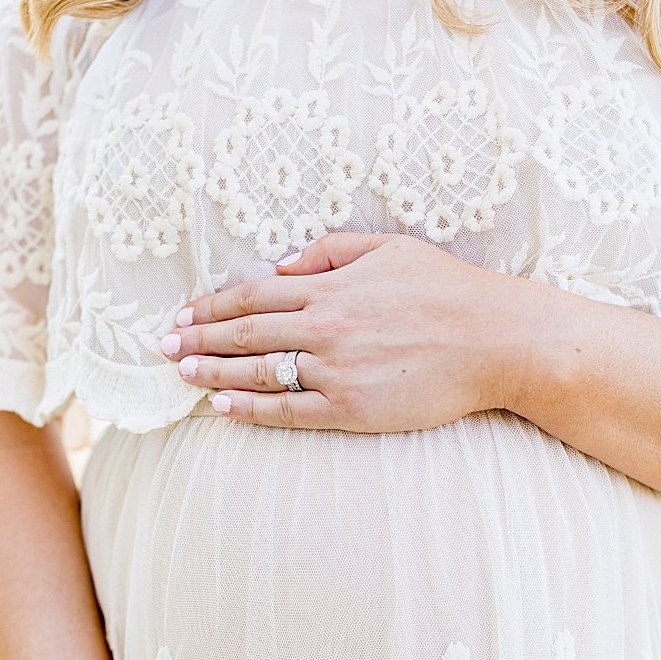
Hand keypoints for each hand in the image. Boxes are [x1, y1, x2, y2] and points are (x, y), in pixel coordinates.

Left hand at [159, 231, 543, 431]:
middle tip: (164, 348)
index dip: (211, 307)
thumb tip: (278, 263)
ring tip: (183, 375)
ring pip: (258, 372)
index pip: (253, 294)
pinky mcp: (351, 409)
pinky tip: (223, 409)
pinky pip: (288, 411)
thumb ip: (329, 251)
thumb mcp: (387, 248)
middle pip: (244, 333)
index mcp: (331, 286)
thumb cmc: (447, 290)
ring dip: (213, 374)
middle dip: (198, 340)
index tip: (182, 315)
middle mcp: (326, 327)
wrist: (496, 340)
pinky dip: (250, 410)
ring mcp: (336, 370)